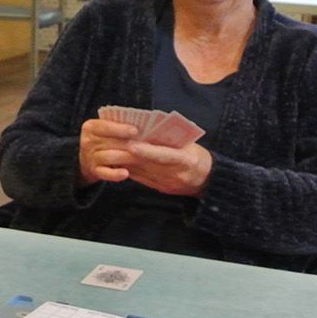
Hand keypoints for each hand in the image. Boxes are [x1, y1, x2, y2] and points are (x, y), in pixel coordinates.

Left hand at [77, 119, 211, 196]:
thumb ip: (171, 139)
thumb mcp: (190, 144)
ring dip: (124, 163)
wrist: (208, 180)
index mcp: (186, 160)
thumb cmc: (197, 155)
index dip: (147, 151)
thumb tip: (147, 128)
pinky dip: (128, 169)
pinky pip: (141, 179)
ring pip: (141, 172)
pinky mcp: (160, 189)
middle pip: (148, 165)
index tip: (132, 145)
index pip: (165, 155)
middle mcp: (176, 174)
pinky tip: (117, 162)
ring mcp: (167, 183)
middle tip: (111, 146)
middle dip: (128, 155)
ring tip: (109, 152)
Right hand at [78, 119, 138, 184]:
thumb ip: (120, 125)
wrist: (89, 158)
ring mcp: (90, 157)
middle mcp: (87, 141)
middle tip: (146, 146)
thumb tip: (143, 126)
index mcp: (91, 127)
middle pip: (110, 142)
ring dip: (126, 157)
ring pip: (109, 156)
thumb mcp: (107, 128)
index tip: (135, 131)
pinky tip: (125, 173)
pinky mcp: (94, 171)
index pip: (105, 126)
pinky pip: (105, 173)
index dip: (120, 129)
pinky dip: (115, 174)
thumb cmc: (105, 139)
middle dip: (129, 144)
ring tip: (142, 158)